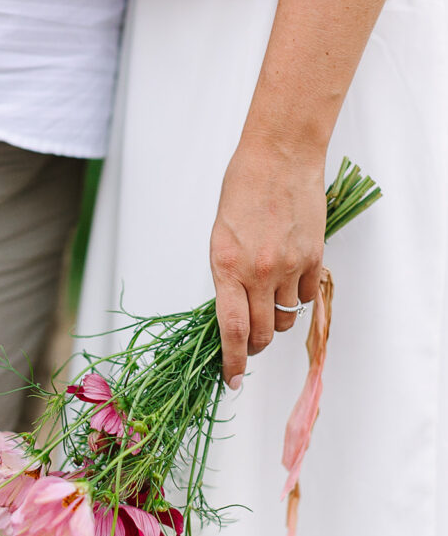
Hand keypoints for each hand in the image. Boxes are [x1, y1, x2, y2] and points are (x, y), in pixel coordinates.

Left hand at [209, 138, 326, 388]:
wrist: (279, 157)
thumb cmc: (242, 190)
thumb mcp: (220, 236)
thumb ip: (226, 275)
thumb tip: (232, 310)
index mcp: (226, 266)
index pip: (231, 330)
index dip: (231, 361)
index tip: (231, 378)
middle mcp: (259, 272)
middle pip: (261, 332)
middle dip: (254, 345)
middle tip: (248, 342)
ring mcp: (289, 266)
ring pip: (285, 318)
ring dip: (275, 320)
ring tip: (267, 301)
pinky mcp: (314, 258)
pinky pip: (307, 296)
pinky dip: (298, 296)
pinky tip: (289, 279)